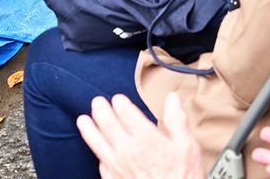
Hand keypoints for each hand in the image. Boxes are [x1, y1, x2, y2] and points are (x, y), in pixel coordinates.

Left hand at [77, 93, 200, 178]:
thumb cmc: (181, 178)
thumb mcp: (186, 148)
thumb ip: (177, 121)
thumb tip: (172, 99)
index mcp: (145, 139)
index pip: (126, 112)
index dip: (120, 102)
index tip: (118, 98)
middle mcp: (127, 151)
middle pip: (107, 124)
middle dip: (100, 110)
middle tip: (98, 102)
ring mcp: (117, 166)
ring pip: (97, 143)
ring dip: (89, 129)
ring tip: (83, 120)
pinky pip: (100, 162)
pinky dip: (96, 152)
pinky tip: (96, 149)